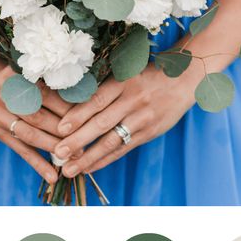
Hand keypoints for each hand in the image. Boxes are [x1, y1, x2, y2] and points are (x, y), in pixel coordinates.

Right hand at [0, 57, 74, 183]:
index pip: (45, 93)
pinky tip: (52, 176)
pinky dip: (38, 164)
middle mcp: (4, 96)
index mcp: (15, 76)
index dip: (66, 105)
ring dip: (53, 147)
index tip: (87, 114)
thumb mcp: (26, 71)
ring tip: (75, 156)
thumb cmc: (15, 76)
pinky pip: (20, 151)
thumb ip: (48, 79)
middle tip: (85, 137)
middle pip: (37, 115)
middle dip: (63, 129)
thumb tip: (84, 94)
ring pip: (30, 135)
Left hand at [53, 63, 196, 176]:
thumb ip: (105, 86)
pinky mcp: (149, 132)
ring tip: (69, 168)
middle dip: (78, 140)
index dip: (78, 114)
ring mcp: (142, 118)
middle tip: (58, 152)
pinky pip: (124, 149)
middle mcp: (133, 100)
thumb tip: (70, 99)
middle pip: (102, 123)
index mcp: (124, 81)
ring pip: (111, 141)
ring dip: (88, 157)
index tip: (60, 127)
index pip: (97, 100)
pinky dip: (105, 160)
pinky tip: (89, 168)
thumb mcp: (127, 72)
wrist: (183, 81)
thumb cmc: (147, 75)